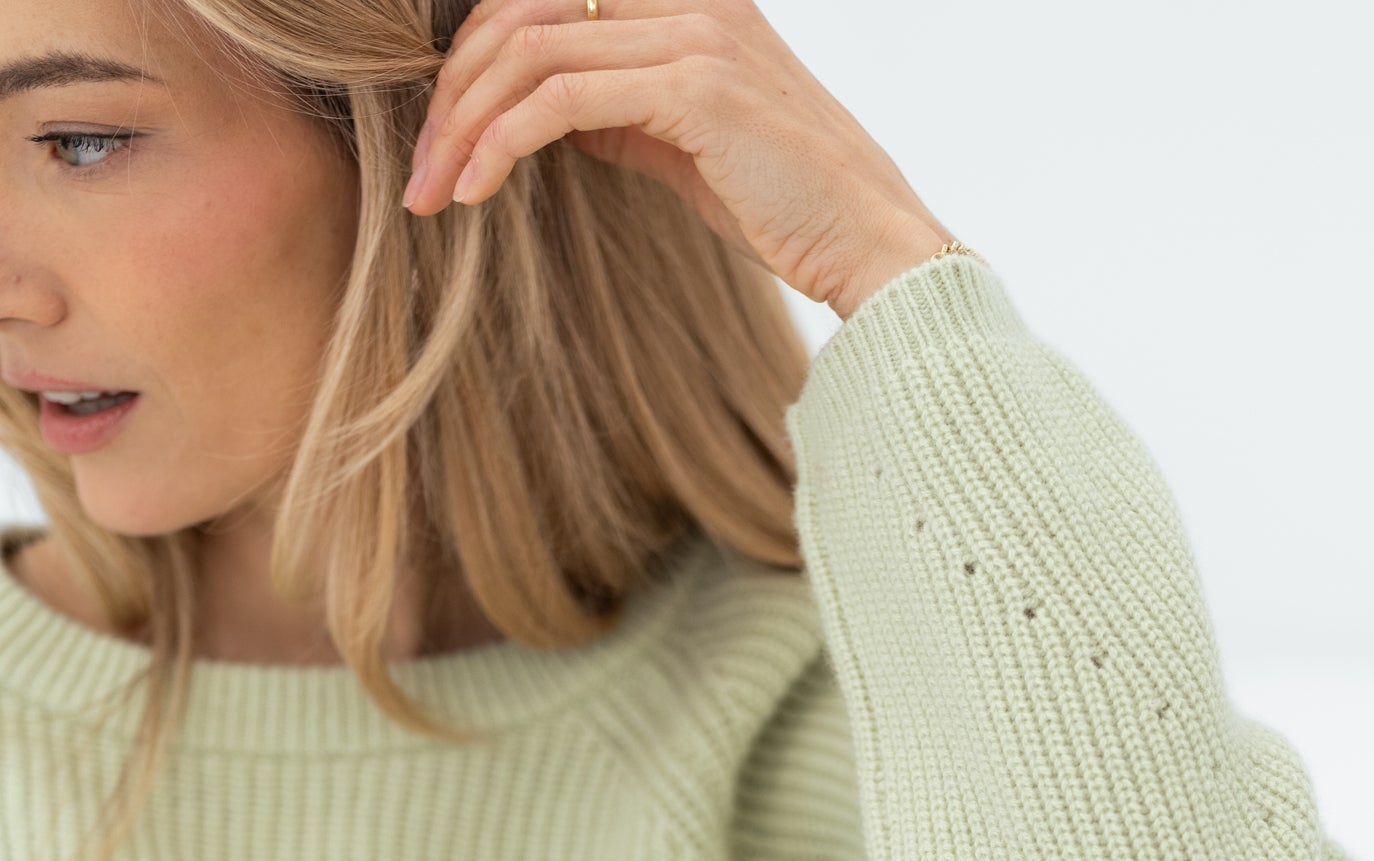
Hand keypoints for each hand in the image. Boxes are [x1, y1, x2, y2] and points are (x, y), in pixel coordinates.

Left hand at [404, 0, 955, 320]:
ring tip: (435, 194)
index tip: (445, 138)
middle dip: (452, 94)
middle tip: (421, 173)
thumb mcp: (692, 149)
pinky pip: (560, 98)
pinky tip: (477, 191)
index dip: (476, 61)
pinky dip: (502, 144)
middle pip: (519, 13)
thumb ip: (626, 114)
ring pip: (528, 52)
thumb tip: (553, 116)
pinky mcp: (693, 87)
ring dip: (464, 127)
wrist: (874, 247)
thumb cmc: (791, 210)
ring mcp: (691, 33)